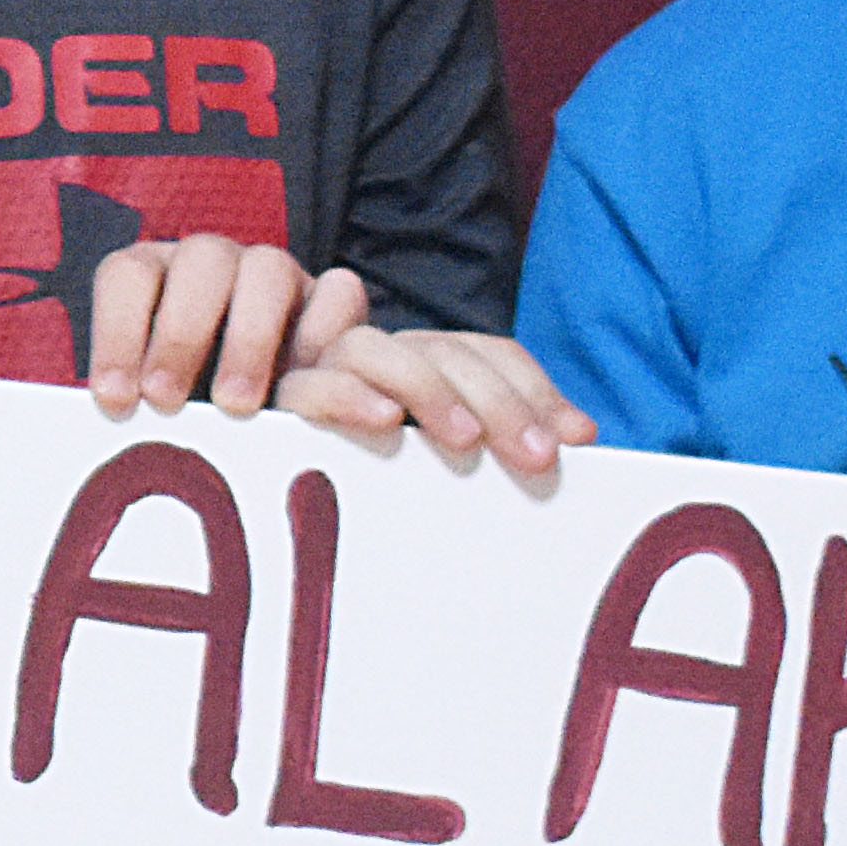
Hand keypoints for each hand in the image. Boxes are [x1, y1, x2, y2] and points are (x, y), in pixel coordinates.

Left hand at [88, 240, 363, 417]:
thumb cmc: (190, 417)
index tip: (115, 399)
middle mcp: (216, 264)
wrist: (271, 432)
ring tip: (234, 406)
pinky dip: (320, 338)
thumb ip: (133, 409)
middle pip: (201, 261)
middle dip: (180, 334)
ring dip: (248, 338)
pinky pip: (338, 295)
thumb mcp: (152, 410)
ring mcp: (277, 274)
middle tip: (165, 400)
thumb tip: (104, 429)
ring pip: (268, 269)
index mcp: (158, 277)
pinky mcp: (333, 298)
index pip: (128, 275)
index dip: (117, 331)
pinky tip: (300, 389)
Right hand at [284, 326, 590, 477]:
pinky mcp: (282, 402)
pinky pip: (313, 385)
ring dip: (428, 390)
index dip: (534, 388)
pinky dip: (349, 397)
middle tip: (536, 457)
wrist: (265, 495)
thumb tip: (581, 438)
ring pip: (380, 349)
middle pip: (445, 351)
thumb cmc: (374, 489)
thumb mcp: (442, 465)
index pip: (487, 352)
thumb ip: (498, 440)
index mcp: (423, 364)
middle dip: (499, 400)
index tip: (574, 440)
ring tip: (465, 443)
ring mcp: (328, 371)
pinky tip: (384, 422)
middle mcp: (380, 355)